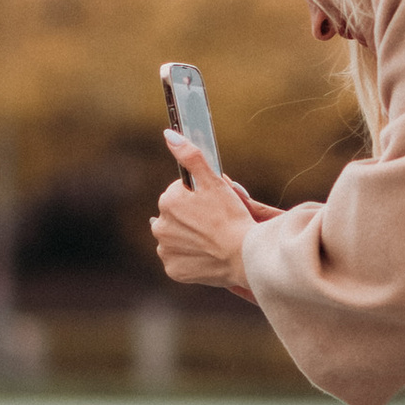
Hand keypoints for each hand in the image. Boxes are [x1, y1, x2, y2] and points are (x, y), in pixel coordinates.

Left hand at [152, 136, 256, 292]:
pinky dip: (190, 258)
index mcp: (168, 202)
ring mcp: (165, 251)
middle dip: (190, 217)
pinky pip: (179, 260)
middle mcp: (159, 227)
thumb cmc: (232, 216)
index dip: (198, 198)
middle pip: (174, 217)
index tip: (213, 205)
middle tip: (214, 223)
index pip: (178, 194)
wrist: (244, 256)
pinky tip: (206, 254)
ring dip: (189, 237)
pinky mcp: (173, 270)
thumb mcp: (214, 181)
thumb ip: (190, 156)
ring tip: (211, 239)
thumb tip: (169, 135)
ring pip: (175, 238)